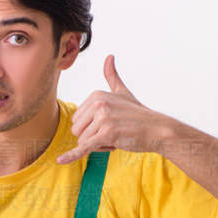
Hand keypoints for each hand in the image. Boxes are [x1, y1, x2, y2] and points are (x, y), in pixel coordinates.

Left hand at [56, 55, 170, 165]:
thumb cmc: (138, 114)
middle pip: (77, 131)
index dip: (92, 127)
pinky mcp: (106, 134)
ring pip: (83, 141)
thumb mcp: (122, 92)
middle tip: (114, 132)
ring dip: (99, 145)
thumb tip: (109, 57)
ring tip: (116, 137)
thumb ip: (112, 76)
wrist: (157, 129)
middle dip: (93, 137)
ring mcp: (102, 119)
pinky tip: (60, 160)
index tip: (111, 123)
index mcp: (96, 95)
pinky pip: (84, 147)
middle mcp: (98, 104)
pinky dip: (72, 156)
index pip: (77, 120)